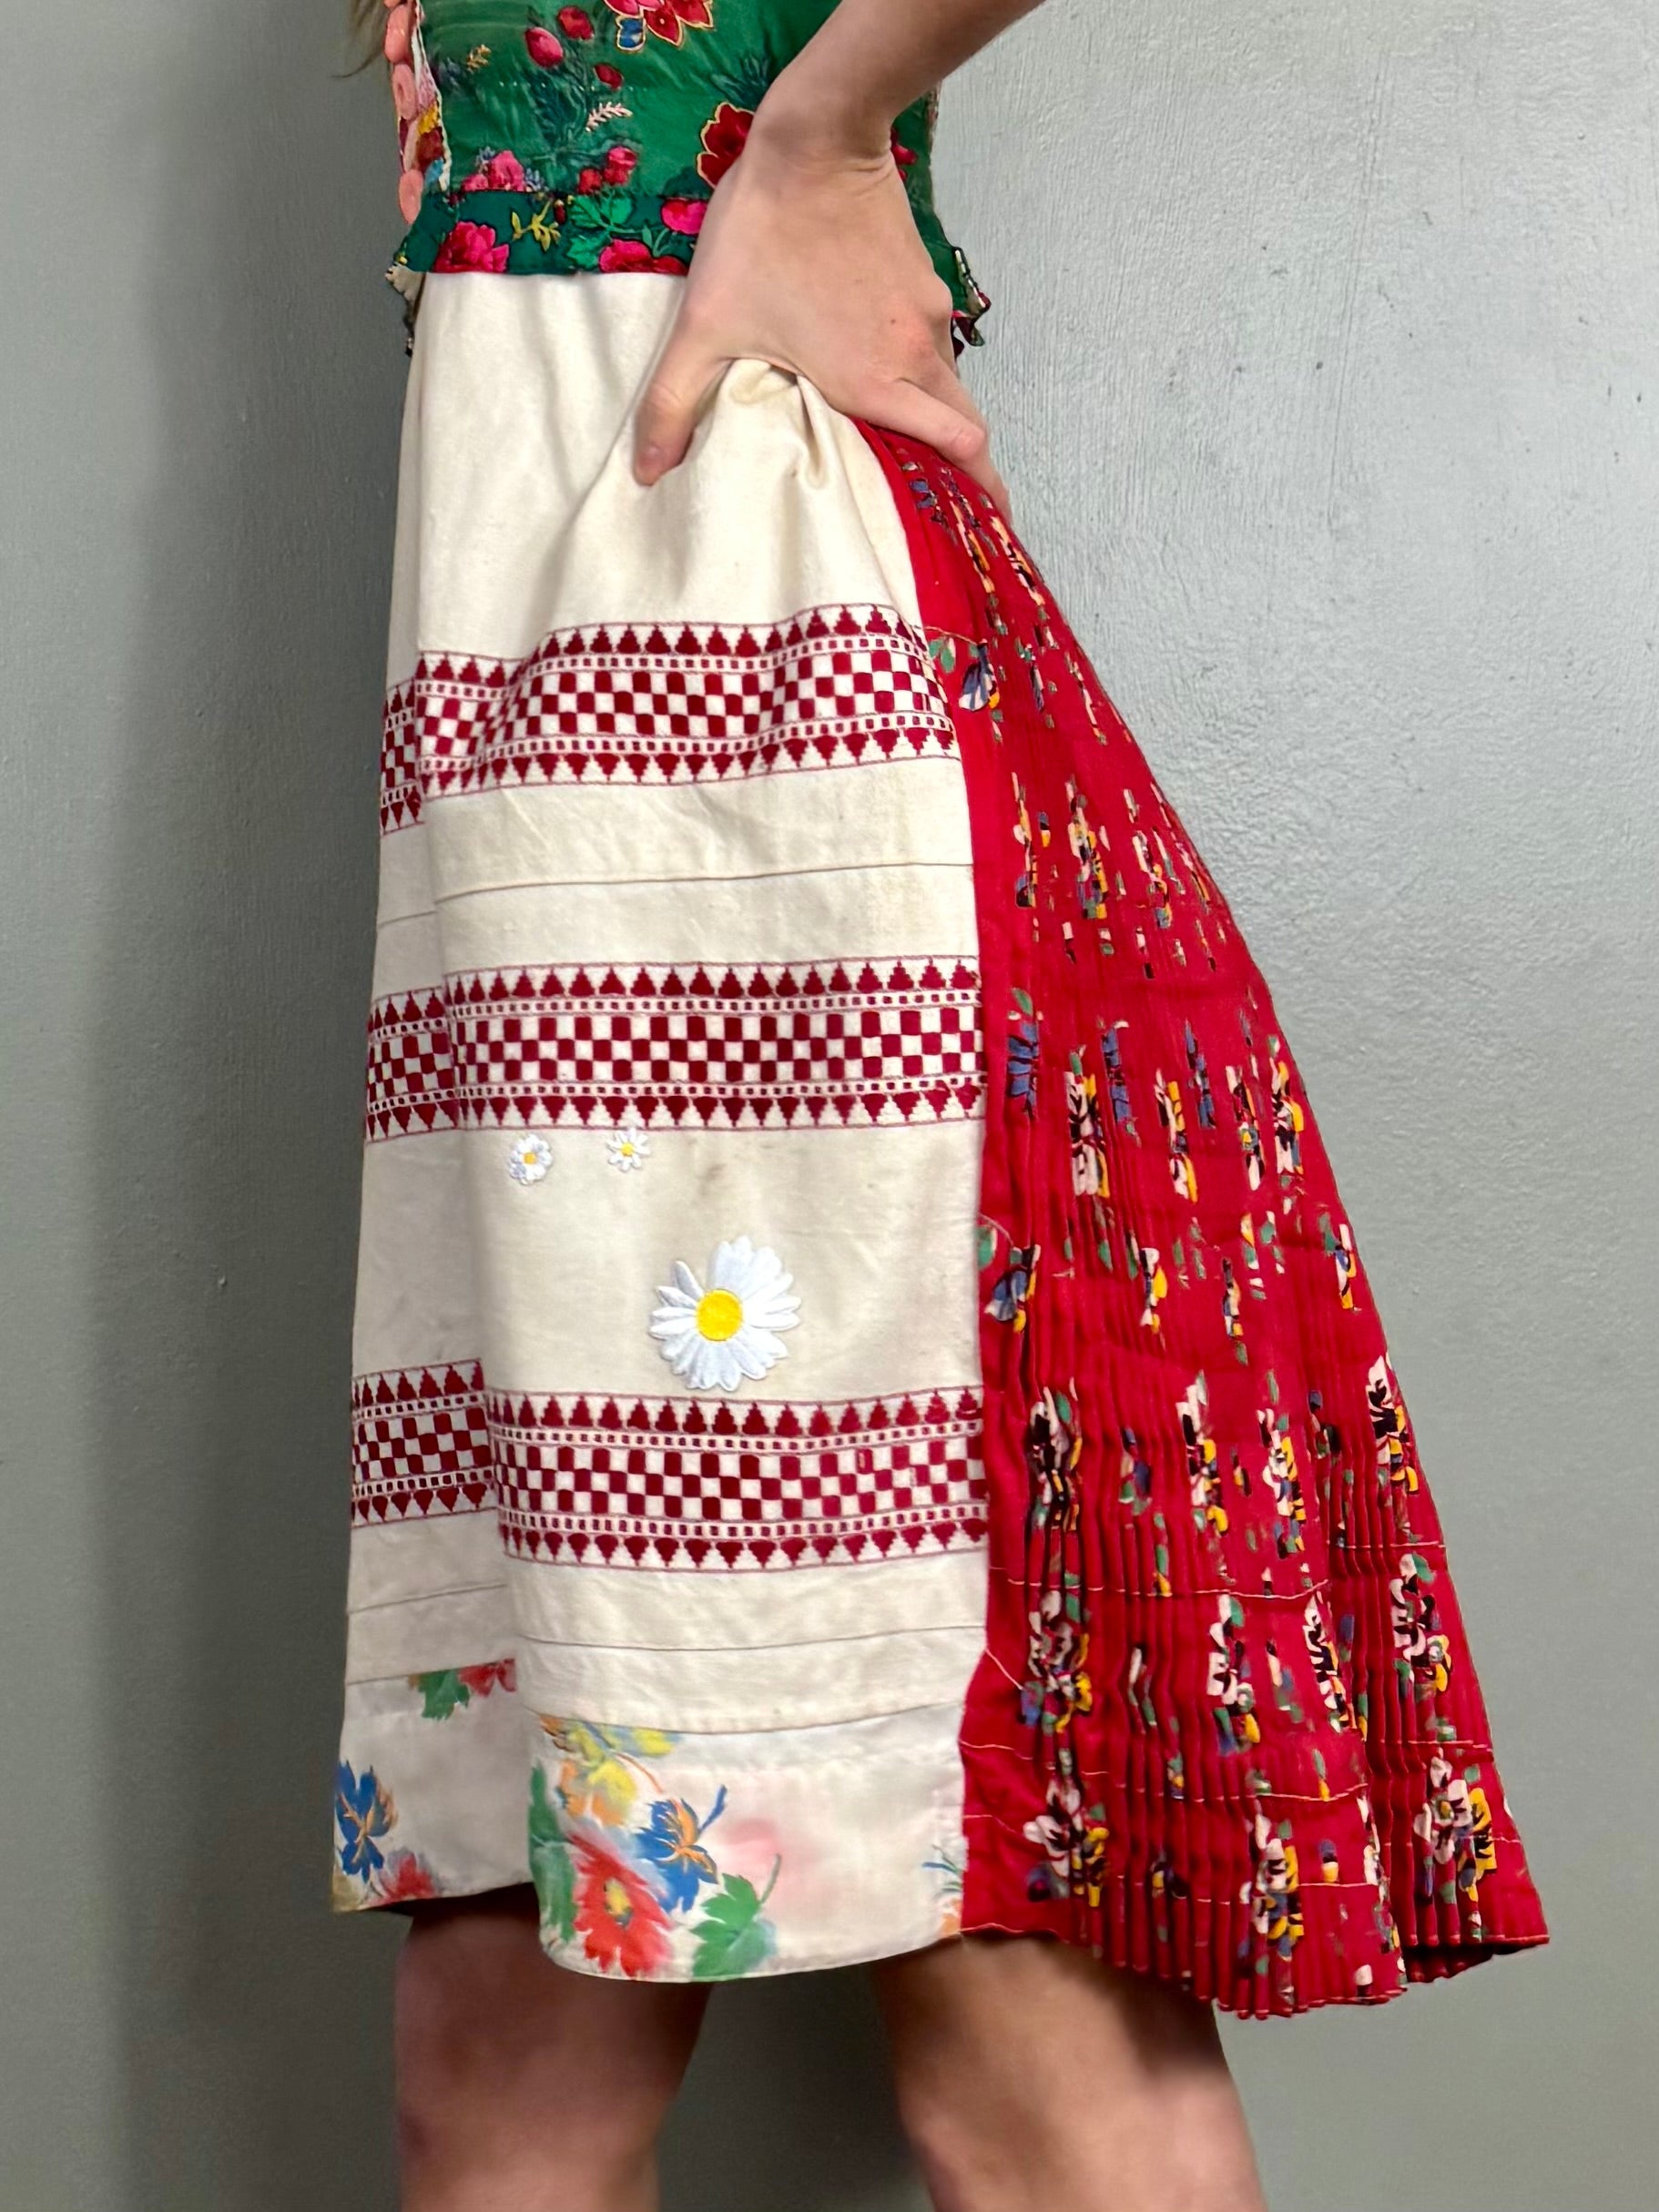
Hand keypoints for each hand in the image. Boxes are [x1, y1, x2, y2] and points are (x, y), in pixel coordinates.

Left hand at [632, 93, 1008, 513]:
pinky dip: (918, 369)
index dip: (982, 494)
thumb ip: (673, 403)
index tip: (984, 525)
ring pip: (950, 386)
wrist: (816, 137)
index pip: (963, 451)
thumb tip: (646, 473)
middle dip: (969, 470)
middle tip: (952, 502)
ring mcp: (929, 314)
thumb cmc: (763, 233)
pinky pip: (933, 343)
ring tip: (904, 440)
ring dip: (937, 417)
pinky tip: (878, 366)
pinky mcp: (924, 279)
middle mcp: (916, 355)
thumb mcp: (705, 324)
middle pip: (967, 429)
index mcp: (878, 382)